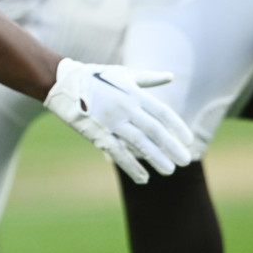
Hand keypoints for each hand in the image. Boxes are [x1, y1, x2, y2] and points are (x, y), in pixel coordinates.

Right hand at [43, 58, 193, 183]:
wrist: (63, 83)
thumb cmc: (96, 77)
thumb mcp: (124, 74)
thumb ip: (149, 78)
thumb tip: (171, 76)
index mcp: (133, 92)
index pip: (162, 112)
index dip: (177, 127)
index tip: (189, 140)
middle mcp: (125, 107)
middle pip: (154, 130)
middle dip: (171, 147)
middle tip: (185, 161)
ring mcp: (111, 121)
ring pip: (139, 143)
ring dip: (155, 158)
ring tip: (169, 171)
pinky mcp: (97, 133)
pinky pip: (118, 152)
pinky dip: (131, 166)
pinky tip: (143, 178)